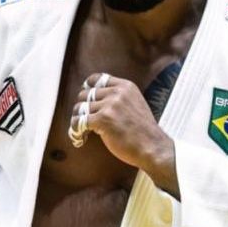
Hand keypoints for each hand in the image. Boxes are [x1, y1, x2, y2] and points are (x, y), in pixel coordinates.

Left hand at [72, 73, 179, 196]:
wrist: (153, 147)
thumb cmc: (143, 132)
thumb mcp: (134, 104)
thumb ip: (118, 98)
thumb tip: (95, 100)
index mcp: (125, 86)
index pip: (97, 79)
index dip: (87, 88)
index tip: (85, 98)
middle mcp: (117, 92)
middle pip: (85, 94)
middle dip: (81, 109)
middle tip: (84, 122)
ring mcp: (109, 105)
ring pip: (79, 108)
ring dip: (77, 121)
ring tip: (81, 132)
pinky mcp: (102, 119)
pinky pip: (78, 122)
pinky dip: (75, 131)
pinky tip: (80, 139)